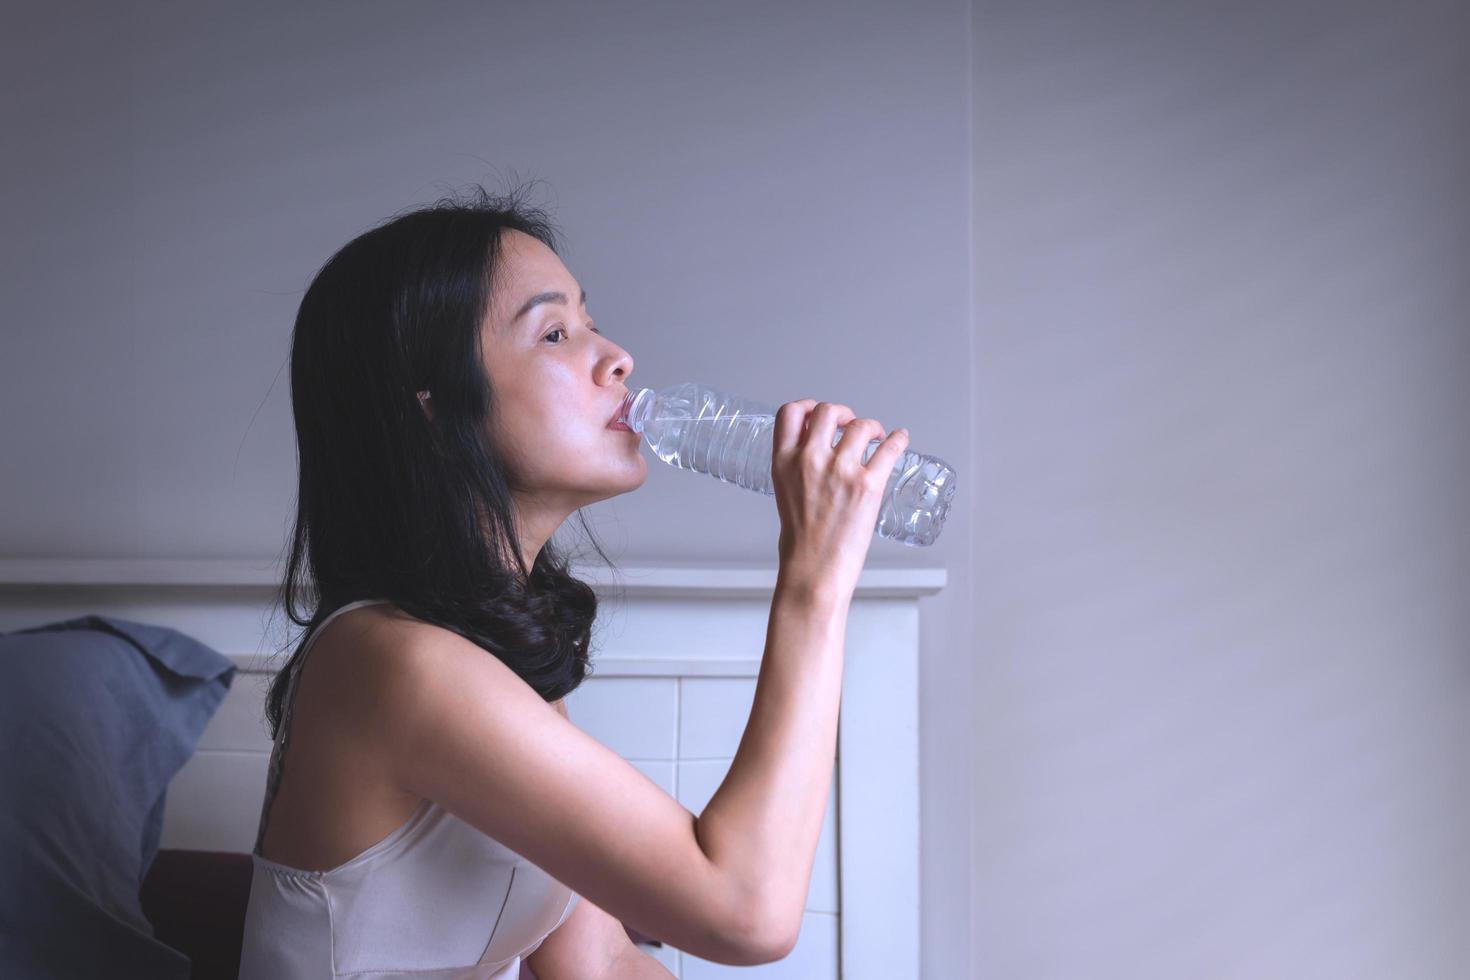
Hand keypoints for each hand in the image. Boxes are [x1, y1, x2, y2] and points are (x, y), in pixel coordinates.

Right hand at [771, 400, 908, 598]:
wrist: (814, 571)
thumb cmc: (801, 543)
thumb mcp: (785, 495)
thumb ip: (798, 471)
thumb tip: (817, 459)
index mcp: (784, 462)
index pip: (790, 413)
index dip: (807, 406)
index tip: (818, 411)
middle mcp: (810, 460)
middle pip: (828, 411)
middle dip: (843, 412)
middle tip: (851, 424)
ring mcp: (841, 470)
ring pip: (861, 426)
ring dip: (871, 427)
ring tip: (877, 437)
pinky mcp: (868, 485)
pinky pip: (890, 449)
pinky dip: (898, 440)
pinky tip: (900, 439)